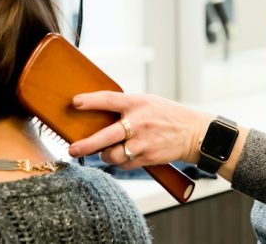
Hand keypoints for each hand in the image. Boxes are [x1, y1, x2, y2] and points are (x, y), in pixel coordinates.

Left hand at [66, 91, 210, 170]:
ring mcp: (144, 142)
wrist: (193, 133)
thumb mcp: (147, 102)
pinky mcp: (148, 158)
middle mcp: (139, 122)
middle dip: (86, 145)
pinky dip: (121, 162)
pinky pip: (125, 164)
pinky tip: (126, 155)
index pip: (109, 100)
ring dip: (105, 155)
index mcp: (137, 103)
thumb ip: (126, 107)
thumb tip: (97, 115)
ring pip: (113, 155)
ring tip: (105, 152)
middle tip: (72, 149)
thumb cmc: (166, 115)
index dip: (90, 101)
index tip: (74, 102)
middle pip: (106, 136)